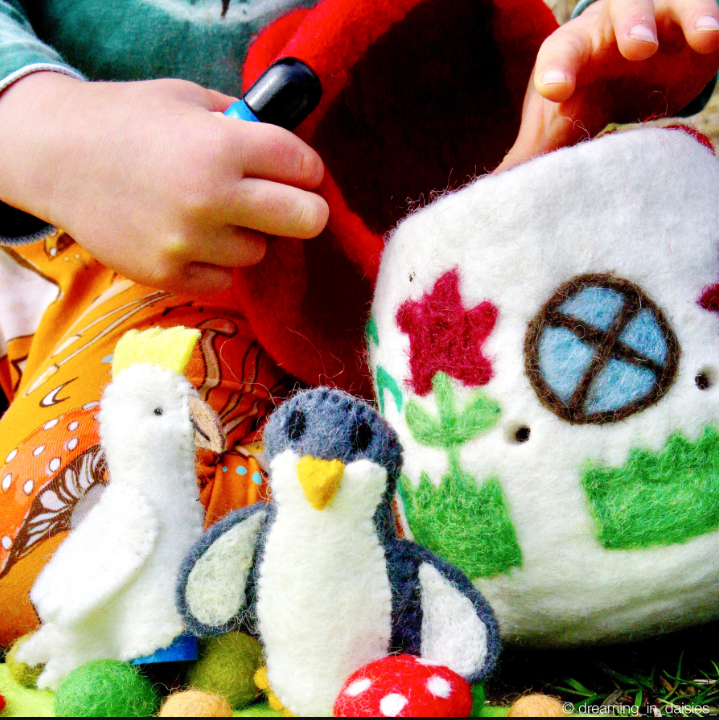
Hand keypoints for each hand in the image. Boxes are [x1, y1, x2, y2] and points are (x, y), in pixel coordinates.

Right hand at [0, 73, 328, 294]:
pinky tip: (192, 238)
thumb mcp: (189, 100)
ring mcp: (188, 242)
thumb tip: (287, 150)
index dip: (309, 169)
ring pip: (258, 251)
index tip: (303, 173)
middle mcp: (210, 197)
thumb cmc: (128, 121)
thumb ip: (242, 124)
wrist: (59, 158)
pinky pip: (224, 279)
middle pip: (305, 219)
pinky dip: (217, 262)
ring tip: (213, 215)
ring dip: (247, 235)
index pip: (302, 165)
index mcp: (221, 146)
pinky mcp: (168, 275)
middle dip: (308, 211)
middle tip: (295, 206)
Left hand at [496, 0, 718, 171]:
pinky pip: (715, 12)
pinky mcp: (700, 26)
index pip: (560, 54)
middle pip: (622, 10)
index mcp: (573, 49)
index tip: (556, 91)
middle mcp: (616, 24)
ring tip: (705, 35)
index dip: (558, 69)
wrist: (628, 64)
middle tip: (639, 48)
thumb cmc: (581, 92)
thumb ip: (532, 153)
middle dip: (631, 23)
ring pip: (678, 1)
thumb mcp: (557, 119)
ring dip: (692, 13)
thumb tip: (494, 195)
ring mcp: (663, 17)